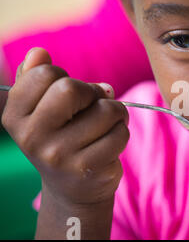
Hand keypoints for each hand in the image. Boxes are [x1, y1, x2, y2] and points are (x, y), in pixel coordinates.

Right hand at [2, 48, 129, 205]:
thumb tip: (38, 52)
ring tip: (105, 124)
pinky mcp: (87, 168)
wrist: (74, 189)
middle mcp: (32, 137)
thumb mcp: (42, 111)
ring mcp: (59, 156)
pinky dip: (121, 131)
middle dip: (93, 92)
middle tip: (94, 105)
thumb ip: (35, 78)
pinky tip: (110, 141)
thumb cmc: (62, 139)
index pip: (44, 73)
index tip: (70, 95)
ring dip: (114, 112)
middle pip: (72, 89)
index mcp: (15, 117)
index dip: (66, 78)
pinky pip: (119, 132)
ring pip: (105, 109)